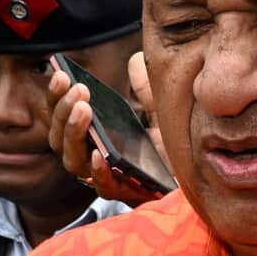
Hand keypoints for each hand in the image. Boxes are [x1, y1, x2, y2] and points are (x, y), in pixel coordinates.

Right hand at [47, 52, 169, 207]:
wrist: (200, 174)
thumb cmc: (171, 145)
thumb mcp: (159, 111)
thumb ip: (146, 89)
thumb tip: (136, 60)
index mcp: (92, 137)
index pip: (62, 118)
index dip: (56, 98)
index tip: (60, 74)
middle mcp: (92, 158)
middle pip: (61, 140)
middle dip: (63, 112)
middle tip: (78, 90)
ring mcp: (107, 178)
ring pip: (74, 162)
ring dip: (74, 134)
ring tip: (83, 110)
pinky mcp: (127, 194)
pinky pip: (104, 188)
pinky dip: (98, 172)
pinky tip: (100, 154)